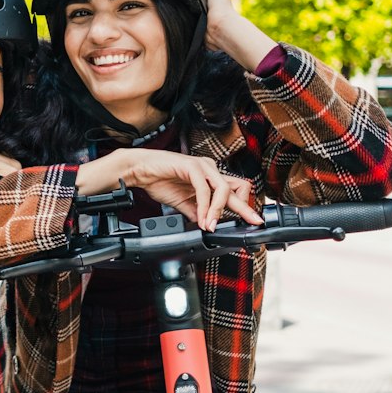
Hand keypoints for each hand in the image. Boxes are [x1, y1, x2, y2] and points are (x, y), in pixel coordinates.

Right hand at [122, 149, 262, 230]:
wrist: (139, 170)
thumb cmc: (158, 181)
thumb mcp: (182, 203)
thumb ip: (196, 212)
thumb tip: (206, 225)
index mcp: (210, 178)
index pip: (235, 191)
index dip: (244, 206)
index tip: (250, 222)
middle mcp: (210, 170)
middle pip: (237, 188)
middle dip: (246, 208)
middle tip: (253, 223)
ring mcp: (203, 166)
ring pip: (223, 189)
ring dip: (218, 211)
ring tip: (211, 226)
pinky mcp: (192, 166)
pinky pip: (204, 190)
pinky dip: (205, 206)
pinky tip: (201, 218)